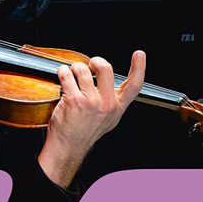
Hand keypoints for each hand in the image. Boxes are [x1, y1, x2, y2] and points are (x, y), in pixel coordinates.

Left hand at [39, 51, 145, 186]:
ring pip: (83, 70)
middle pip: (106, 68)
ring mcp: (91, 102)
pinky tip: (62, 76)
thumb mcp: (107, 119)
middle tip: (89, 65)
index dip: (139, 68)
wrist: (68, 147)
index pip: (134, 86)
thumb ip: (112, 101)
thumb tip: (110, 81)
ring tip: (71, 75)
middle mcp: (107, 104)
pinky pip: (67, 75)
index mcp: (117, 107)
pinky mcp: (74, 101)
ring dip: (75, 68)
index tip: (139, 54)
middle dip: (95, 61)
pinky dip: (62, 72)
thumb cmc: (84, 132)